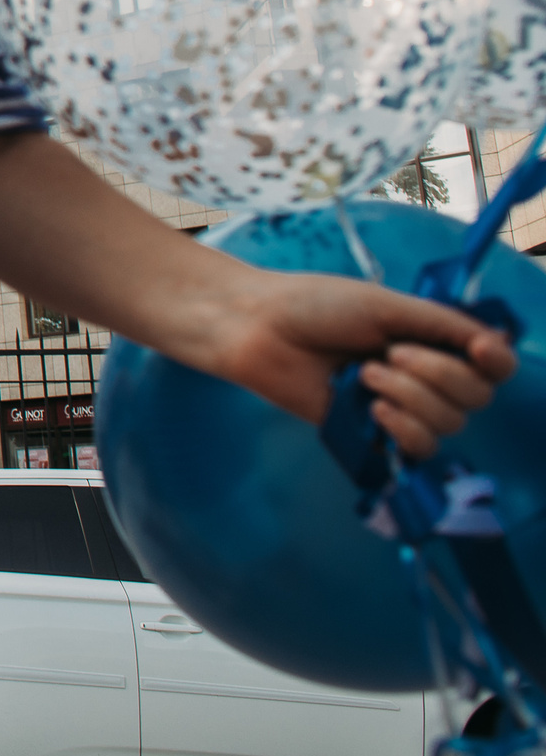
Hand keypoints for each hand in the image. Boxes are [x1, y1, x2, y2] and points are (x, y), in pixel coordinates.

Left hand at [205, 269, 516, 459]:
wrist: (259, 328)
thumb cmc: (315, 306)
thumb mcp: (387, 306)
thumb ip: (443, 325)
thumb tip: (496, 343)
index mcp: (429, 340)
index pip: (492, 365)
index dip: (495, 362)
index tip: (477, 350)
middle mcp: (423, 376)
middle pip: (475, 397)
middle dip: (438, 374)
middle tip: (389, 352)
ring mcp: (399, 407)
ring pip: (449, 423)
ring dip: (412, 396)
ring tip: (365, 374)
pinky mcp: (373, 435)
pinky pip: (419, 449)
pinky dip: (405, 429)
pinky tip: (374, 408)